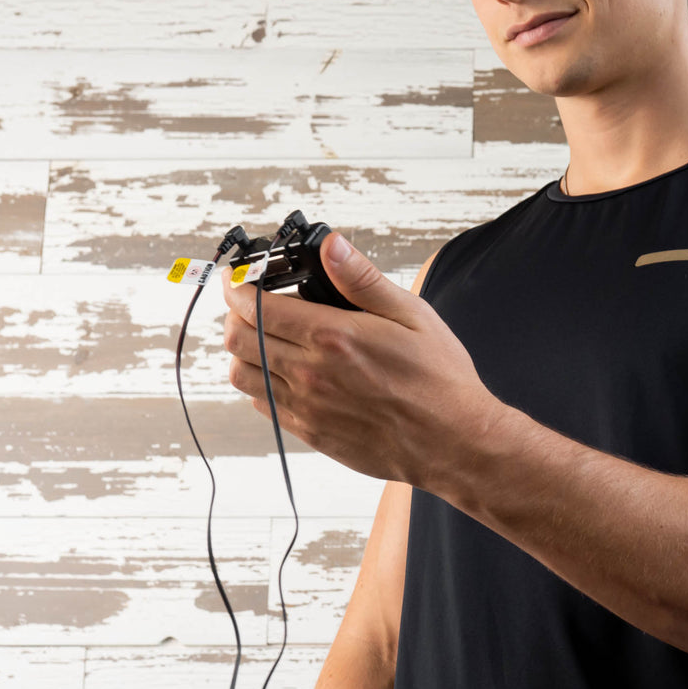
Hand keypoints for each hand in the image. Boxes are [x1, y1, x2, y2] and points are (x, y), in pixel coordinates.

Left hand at [221, 232, 501, 487]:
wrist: (453, 442)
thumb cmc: (440, 381)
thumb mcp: (412, 315)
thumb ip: (363, 279)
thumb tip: (332, 246)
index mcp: (333, 338)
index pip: (256, 306)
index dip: (237, 287)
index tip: (237, 278)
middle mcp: (311, 373)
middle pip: (237, 339)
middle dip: (234, 313)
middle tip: (249, 302)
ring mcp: (307, 407)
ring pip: (241, 374)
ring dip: (242, 350)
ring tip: (263, 336)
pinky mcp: (310, 433)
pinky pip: (262, 404)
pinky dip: (260, 382)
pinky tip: (284, 370)